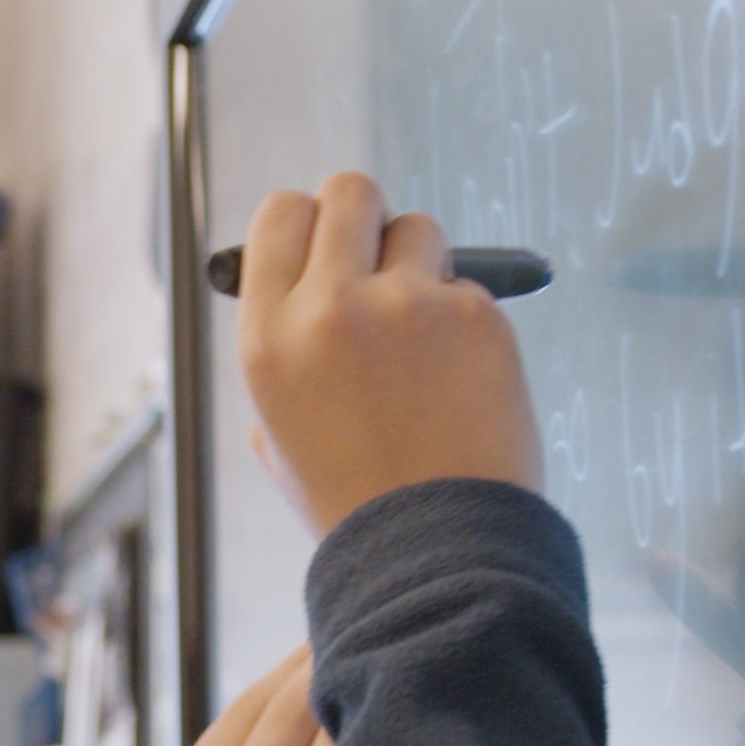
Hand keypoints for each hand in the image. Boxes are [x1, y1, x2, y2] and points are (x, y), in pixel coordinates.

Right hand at [236, 172, 541, 531]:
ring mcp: (408, 306)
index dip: (305, 223)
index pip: (279, 216)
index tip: (324, 244)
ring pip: (419, 230)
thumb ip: (289, 346)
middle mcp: (331, 308)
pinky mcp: (475, 315)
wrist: (437, 554)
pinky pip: (467, 288)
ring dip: (422, 265)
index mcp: (268, 337)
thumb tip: (313, 280)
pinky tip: (460, 383)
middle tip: (379, 256)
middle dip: (366, 216)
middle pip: (350, 191)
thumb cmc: (355, 499)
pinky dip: (465, 324)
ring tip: (423, 339)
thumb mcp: (279, 428)